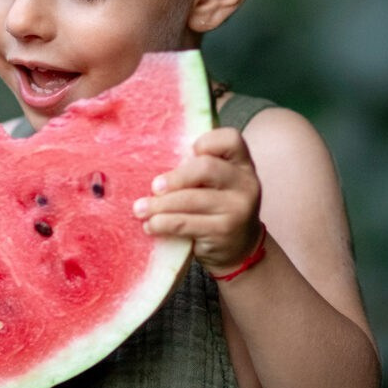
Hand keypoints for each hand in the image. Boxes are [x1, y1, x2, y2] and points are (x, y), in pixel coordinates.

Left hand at [133, 127, 263, 275]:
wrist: (240, 249)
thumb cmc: (219, 209)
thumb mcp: (219, 185)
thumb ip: (199, 170)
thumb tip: (152, 161)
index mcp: (243, 164)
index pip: (230, 139)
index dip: (206, 141)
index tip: (185, 154)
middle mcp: (246, 183)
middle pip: (206, 167)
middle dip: (175, 177)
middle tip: (154, 187)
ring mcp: (237, 208)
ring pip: (191, 198)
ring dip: (160, 204)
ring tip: (141, 209)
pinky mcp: (224, 231)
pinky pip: (185, 223)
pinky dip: (163, 223)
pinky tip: (151, 225)